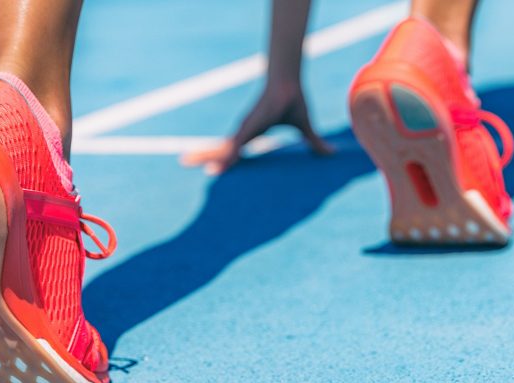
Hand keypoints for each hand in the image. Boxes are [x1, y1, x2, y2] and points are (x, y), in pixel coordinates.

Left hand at [181, 84, 333, 174]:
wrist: (289, 83)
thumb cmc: (293, 101)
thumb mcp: (304, 128)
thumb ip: (314, 143)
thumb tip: (330, 153)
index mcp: (252, 133)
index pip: (234, 150)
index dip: (222, 159)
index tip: (209, 169)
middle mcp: (244, 132)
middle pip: (220, 147)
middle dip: (202, 155)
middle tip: (183, 161)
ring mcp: (243, 130)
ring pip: (221, 148)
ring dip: (205, 156)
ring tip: (187, 162)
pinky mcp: (248, 128)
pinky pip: (234, 148)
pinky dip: (224, 159)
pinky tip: (215, 168)